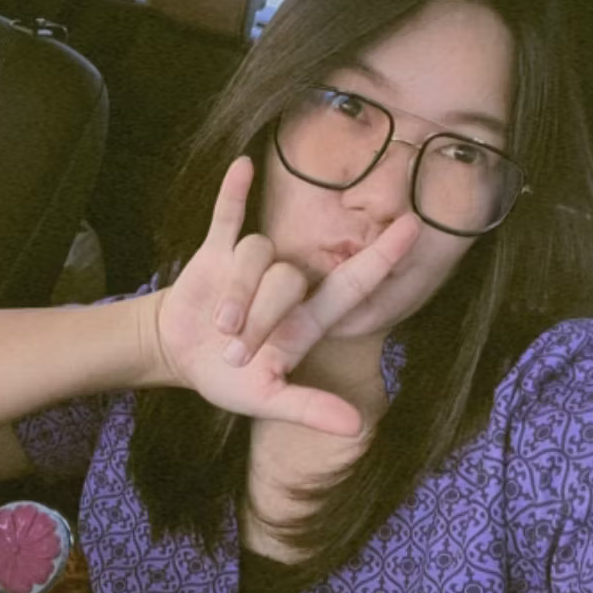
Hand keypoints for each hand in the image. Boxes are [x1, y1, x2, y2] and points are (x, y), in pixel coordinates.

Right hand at [150, 155, 418, 435]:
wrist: (177, 354)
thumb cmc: (229, 379)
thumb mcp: (266, 399)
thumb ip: (309, 409)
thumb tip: (357, 427)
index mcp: (307, 320)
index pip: (353, 283)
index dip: (383, 257)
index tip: (414, 226)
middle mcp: (286, 285)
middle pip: (289, 276)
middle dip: (260, 314)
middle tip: (234, 350)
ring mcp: (253, 265)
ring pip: (256, 255)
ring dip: (235, 292)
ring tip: (217, 325)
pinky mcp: (217, 251)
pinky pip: (230, 216)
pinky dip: (234, 193)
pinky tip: (244, 165)